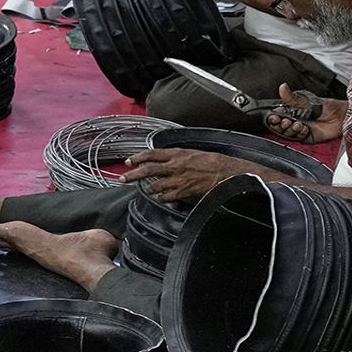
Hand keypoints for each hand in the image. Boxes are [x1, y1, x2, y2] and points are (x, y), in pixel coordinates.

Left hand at [122, 148, 262, 202]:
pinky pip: (167, 197)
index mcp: (178, 153)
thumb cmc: (215, 162)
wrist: (228, 172)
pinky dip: (162, 198)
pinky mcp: (184, 191)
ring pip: (156, 185)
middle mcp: (175, 165)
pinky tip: (161, 198)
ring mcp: (179, 179)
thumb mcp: (195, 153)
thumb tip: (170, 160)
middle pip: (148, 169)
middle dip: (133, 174)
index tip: (129, 161)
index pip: (152, 154)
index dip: (138, 157)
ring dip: (149, 188)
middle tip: (123, 178)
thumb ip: (181, 157)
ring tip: (146, 189)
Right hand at [265, 84, 342, 144]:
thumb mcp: (307, 100)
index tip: (274, 117)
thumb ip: (292, 97)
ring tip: (298, 124)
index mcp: (293, 111)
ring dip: (290, 130)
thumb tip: (282, 87)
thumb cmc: (327, 106)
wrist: (341, 116)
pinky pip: (298, 138)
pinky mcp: (307, 137)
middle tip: (285, 121)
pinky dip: (299, 134)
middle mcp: (295, 120)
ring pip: (288, 133)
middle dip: (281, 125)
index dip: (274, 118)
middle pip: (281, 127)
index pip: (278, 116)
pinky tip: (304, 129)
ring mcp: (301, 130)